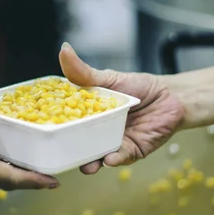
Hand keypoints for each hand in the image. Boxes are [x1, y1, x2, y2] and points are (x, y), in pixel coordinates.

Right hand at [59, 43, 184, 174]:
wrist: (172, 97)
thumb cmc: (139, 87)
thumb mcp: (108, 78)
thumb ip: (83, 72)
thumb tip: (63, 50)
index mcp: (87, 114)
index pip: (66, 122)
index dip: (53, 126)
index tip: (41, 130)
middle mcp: (97, 132)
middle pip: (78, 144)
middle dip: (70, 152)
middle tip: (60, 154)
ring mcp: (112, 143)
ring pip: (97, 156)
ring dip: (90, 162)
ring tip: (86, 164)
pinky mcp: (131, 152)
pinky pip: (120, 158)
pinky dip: (114, 159)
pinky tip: (109, 159)